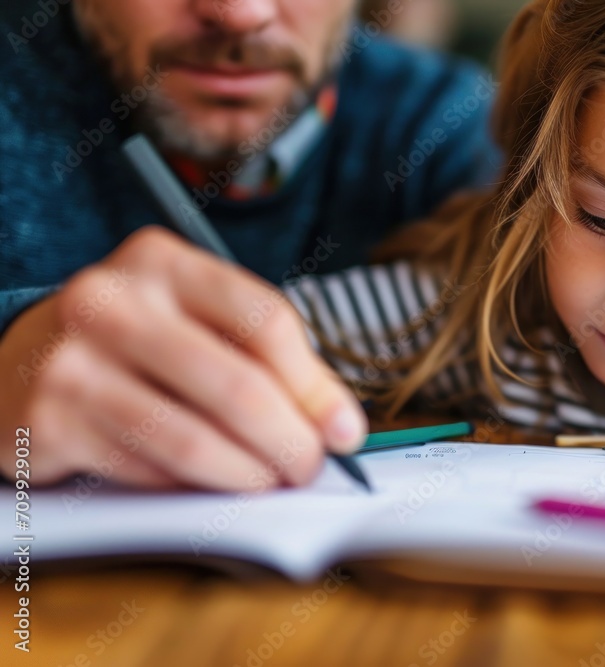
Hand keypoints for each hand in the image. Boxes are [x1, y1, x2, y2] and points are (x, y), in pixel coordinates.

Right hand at [0, 227, 366, 489]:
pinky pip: (148, 470)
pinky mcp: (49, 424)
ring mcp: (73, 363)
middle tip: (309, 467)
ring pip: (192, 439)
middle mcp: (111, 301)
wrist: (18, 359)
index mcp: (163, 262)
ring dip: (246, 474)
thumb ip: (272, 362)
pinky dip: (191, 485)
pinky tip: (204, 480)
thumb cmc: (135, 340)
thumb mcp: (199, 322)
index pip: (265, 321)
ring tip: (268, 481)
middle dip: (290, 441)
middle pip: (237, 385)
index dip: (316, 387)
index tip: (344, 429)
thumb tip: (341, 425)